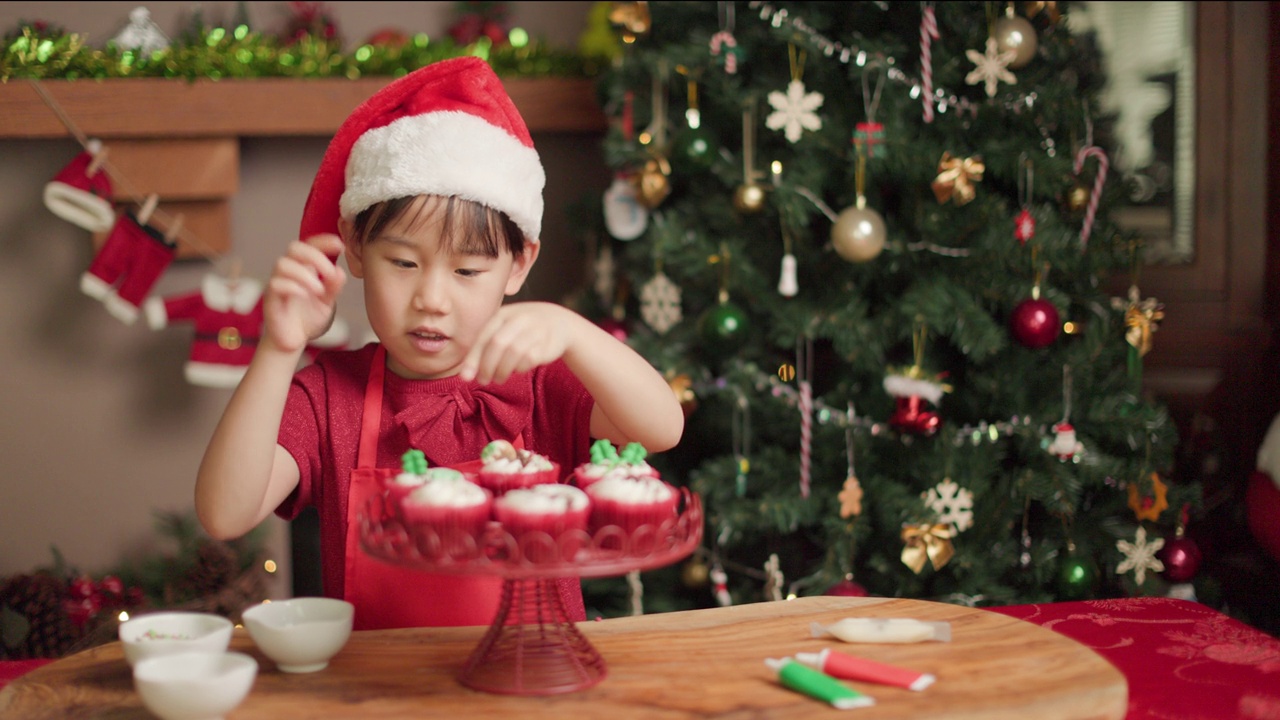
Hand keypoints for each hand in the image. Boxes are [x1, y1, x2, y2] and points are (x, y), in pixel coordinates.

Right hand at [262, 234, 346, 353]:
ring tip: (319, 291)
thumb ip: (333, 287)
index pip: (309, 245)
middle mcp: (288, 273)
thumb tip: (340, 271)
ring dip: (305, 274)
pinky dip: (294, 287)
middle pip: (294, 247)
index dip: (323, 241)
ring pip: (282, 263)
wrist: (293, 341)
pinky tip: (306, 296)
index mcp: (303, 269)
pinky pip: (275, 284)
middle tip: (329, 274)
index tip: (340, 245)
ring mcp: (277, 284)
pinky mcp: (270, 300)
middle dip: (315, 256)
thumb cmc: (308, 319)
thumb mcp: (327, 302)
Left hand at [459, 302, 575, 383]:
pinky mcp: (547, 343)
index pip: (483, 337)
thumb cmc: (523, 331)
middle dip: (487, 366)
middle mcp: (519, 319)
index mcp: (503, 314)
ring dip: (502, 371)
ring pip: (513, 353)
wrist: (559, 323)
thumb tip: (464, 376)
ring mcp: (535, 330)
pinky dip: (519, 369)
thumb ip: (484, 349)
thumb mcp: (504, 330)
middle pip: (497, 344)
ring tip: (499, 379)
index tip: (465, 377)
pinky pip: (529, 360)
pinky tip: (517, 370)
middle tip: (483, 381)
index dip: (473, 358)